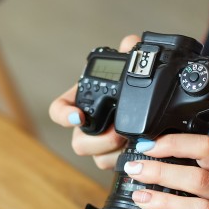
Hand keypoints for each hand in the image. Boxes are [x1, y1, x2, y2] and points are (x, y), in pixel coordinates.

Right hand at [47, 34, 139, 169]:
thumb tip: (130, 43)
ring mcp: (97, 144)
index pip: (58, 110)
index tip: (79, 116)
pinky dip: (122, 159)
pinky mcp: (112, 156)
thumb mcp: (129, 67)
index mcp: (82, 101)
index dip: (64, 115)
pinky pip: (110, 165)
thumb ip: (129, 54)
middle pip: (78, 143)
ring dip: (112, 152)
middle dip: (99, 141)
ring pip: (95, 158)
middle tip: (119, 132)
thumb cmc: (130, 86)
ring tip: (130, 141)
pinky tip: (136, 150)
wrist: (150, 108)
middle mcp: (85, 126)